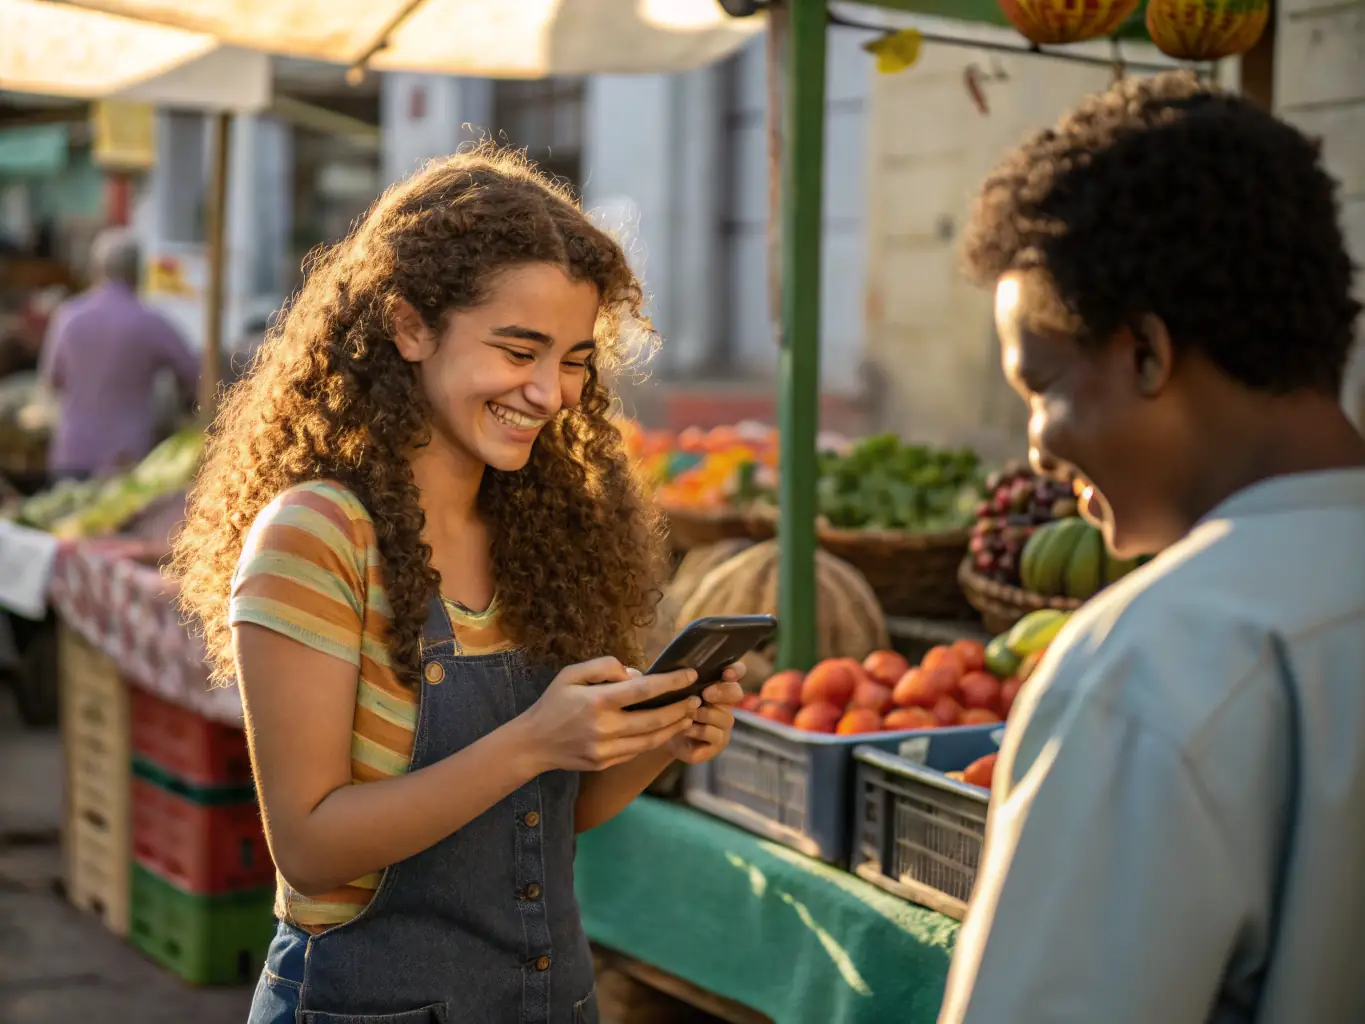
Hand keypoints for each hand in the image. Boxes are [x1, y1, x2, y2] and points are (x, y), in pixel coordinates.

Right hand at [517, 657, 700, 772]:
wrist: (534, 743)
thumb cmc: (554, 703)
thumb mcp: (571, 674)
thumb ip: (604, 667)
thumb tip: (635, 674)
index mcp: (597, 701)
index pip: (644, 690)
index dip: (671, 682)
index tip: (690, 675)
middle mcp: (604, 728)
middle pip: (655, 719)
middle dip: (681, 709)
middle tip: (697, 699)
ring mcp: (606, 749)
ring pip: (651, 739)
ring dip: (674, 727)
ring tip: (689, 715)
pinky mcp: (606, 763)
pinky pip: (637, 750)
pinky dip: (655, 739)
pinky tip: (666, 729)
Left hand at [666, 663, 745, 764]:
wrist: (661, 736)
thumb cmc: (670, 707)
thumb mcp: (674, 689)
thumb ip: (682, 678)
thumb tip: (683, 671)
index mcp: (717, 685)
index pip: (736, 672)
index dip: (735, 670)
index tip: (726, 673)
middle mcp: (724, 704)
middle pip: (736, 693)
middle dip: (722, 692)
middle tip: (706, 694)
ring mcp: (723, 725)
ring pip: (724, 717)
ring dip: (705, 714)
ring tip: (688, 714)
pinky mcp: (718, 743)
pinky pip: (714, 735)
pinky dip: (698, 731)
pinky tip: (685, 729)